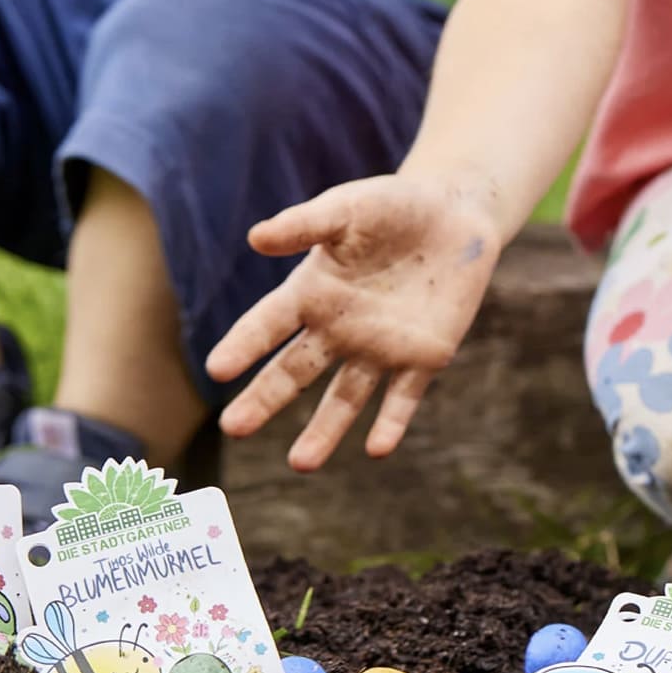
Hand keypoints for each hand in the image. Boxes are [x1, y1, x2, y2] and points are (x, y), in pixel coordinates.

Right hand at [206, 173, 499, 470]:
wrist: (455, 217)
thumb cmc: (393, 208)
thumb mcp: (348, 208)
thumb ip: (305, 224)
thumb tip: (255, 238)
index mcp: (313, 293)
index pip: (268, 325)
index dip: (243, 345)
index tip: (216, 369)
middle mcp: (338, 330)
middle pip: (293, 372)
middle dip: (264, 400)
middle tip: (234, 429)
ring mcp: (379, 349)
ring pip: (345, 399)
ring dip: (324, 431)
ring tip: (301, 464)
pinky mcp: (423, 358)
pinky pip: (403, 397)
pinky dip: (391, 423)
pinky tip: (377, 449)